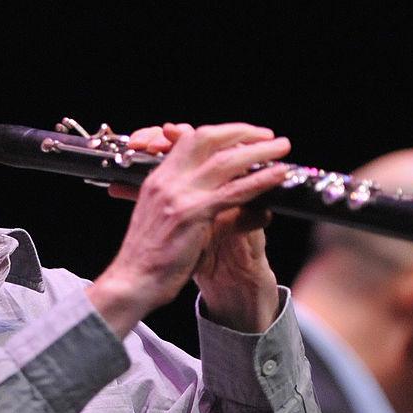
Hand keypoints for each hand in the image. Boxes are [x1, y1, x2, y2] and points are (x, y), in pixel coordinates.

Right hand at [86, 122, 289, 335]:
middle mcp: (166, 180)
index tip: (242, 135)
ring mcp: (179, 195)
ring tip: (281, 147)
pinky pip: (233, 191)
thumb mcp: (157, 217)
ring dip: (258, 151)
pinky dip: (259, 180)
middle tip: (267, 134)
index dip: (220, 133)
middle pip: (207, 139)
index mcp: (157, 179)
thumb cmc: (145, 257)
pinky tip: (277, 175)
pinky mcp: (192, 214)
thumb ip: (175, 199)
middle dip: (241, 132)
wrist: (131, 281)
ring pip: (224, 161)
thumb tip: (199, 192)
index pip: (189, 140)